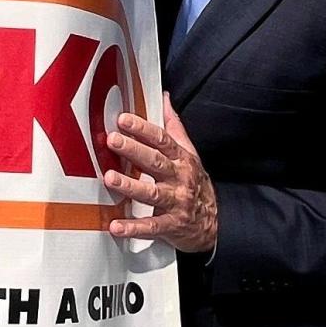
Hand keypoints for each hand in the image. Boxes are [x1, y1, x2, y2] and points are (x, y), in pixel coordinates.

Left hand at [105, 92, 217, 252]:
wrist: (215, 221)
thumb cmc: (195, 183)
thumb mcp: (189, 152)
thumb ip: (174, 126)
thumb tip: (164, 99)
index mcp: (181, 158)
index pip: (161, 139)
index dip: (142, 128)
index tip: (123, 119)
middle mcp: (179, 178)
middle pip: (155, 161)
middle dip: (133, 150)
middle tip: (113, 140)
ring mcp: (175, 202)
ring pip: (152, 193)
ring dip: (130, 186)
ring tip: (110, 178)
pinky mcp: (171, 225)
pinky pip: (151, 226)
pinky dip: (133, 227)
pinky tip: (116, 225)